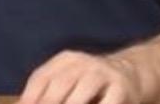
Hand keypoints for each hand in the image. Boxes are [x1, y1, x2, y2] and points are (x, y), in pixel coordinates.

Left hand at [19, 50, 142, 103]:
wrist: (129, 75)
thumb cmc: (88, 85)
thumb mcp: (68, 81)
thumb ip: (47, 94)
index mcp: (65, 60)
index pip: (42, 77)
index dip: (30, 97)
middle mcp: (83, 63)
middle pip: (61, 83)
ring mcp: (103, 74)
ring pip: (83, 93)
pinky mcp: (121, 89)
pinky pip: (106, 103)